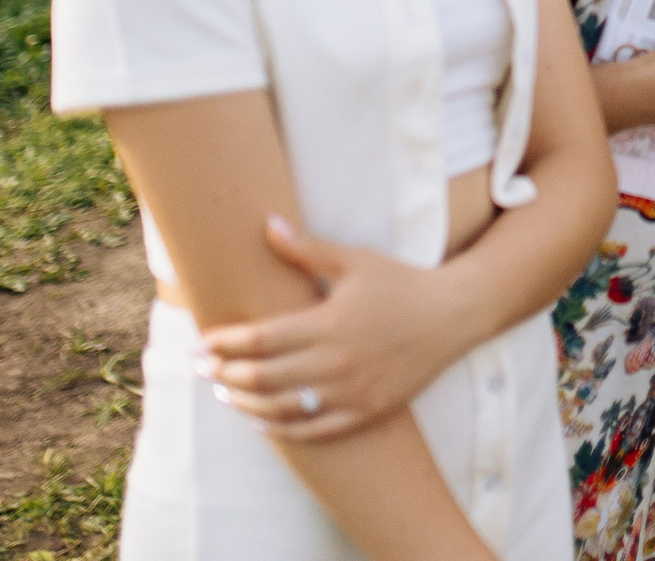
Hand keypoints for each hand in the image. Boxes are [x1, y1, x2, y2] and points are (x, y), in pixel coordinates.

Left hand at [197, 216, 460, 440]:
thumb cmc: (401, 282)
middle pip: (263, 377)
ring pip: (282, 408)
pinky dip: (280, 429)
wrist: (454, 314)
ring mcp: (352, 391)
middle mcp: (337, 361)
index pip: (261, 339)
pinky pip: (313, 430)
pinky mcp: (366, 410)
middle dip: (224, 374)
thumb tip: (266, 225)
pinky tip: (260, 421)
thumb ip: (306, 250)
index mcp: (330, 322)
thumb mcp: (355, 260)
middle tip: (201, 368)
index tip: (200, 343)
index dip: (224, 343)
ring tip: (224, 391)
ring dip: (245, 402)